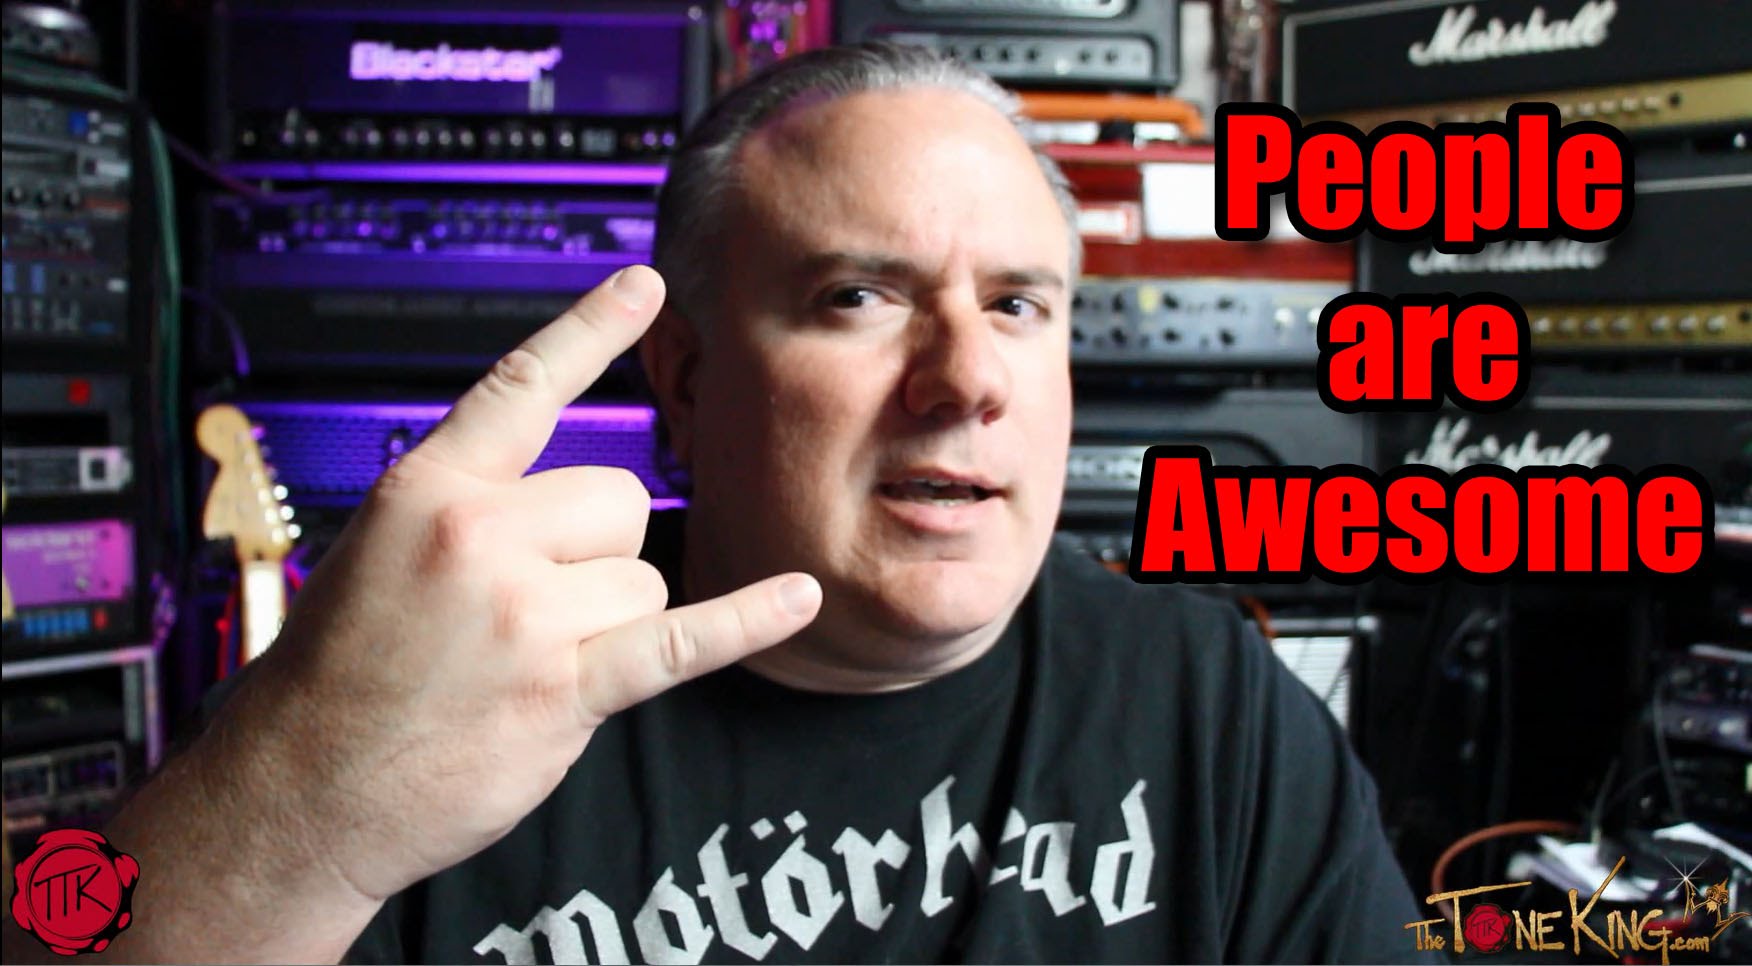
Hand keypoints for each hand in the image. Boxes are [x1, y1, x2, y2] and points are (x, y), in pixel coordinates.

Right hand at [219, 265, 821, 902]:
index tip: (644, 284)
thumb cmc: (340, 675)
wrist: (302, 789)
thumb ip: (469, 510)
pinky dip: (746, 620)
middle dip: (598, 554)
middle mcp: (476, 535)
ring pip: (643, 581)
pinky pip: (679, 640)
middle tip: (530, 612)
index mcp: (428, 488)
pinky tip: (799, 596)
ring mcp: (522, 613)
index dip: (589, 331)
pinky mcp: (562, 688)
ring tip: (528, 666)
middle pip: (618, 500)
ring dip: (610, 624)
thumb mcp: (378, 552)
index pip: (524, 386)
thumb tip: (574, 505)